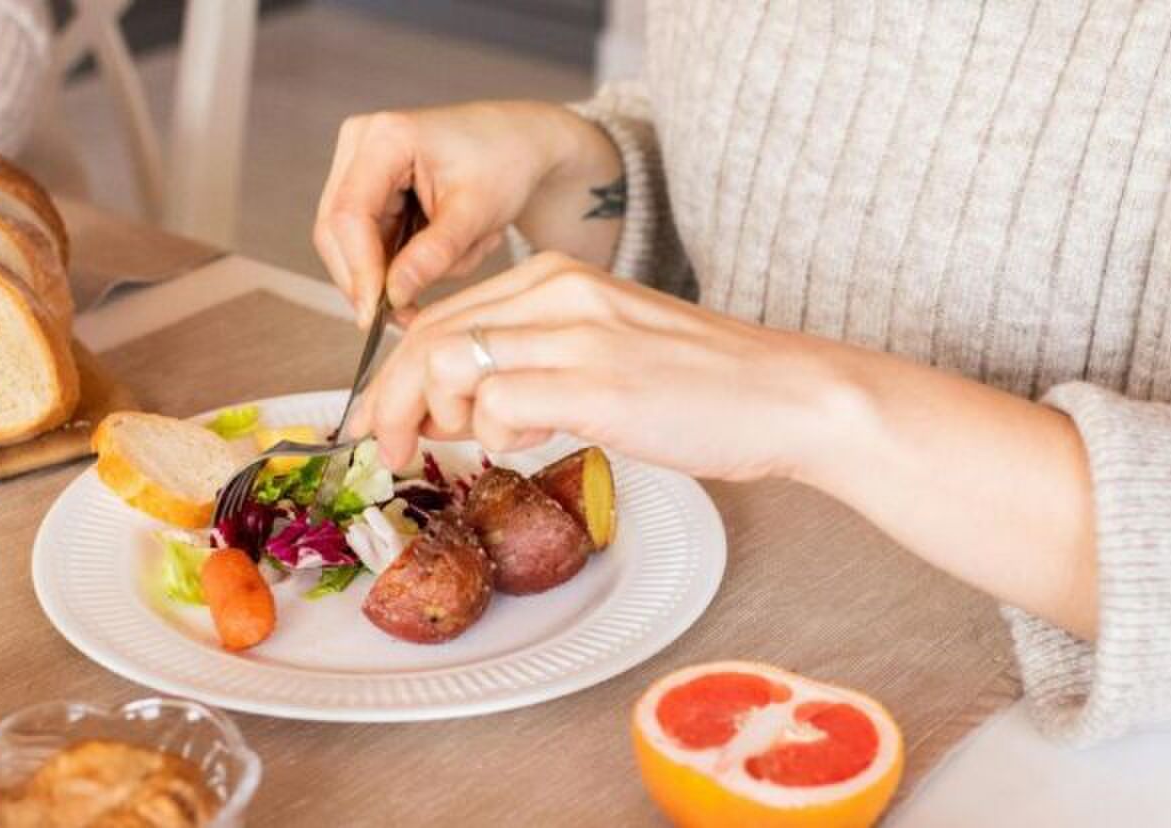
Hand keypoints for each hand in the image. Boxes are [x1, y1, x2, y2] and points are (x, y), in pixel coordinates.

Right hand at [314, 101, 620, 325]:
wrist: (517, 143)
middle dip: (368, 278)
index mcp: (385, 137)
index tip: (374, 314)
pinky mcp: (368, 186)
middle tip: (405, 317)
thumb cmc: (504, 164)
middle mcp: (360, 143)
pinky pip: (368, 239)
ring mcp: (359, 164)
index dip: (358, 270)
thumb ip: (433, 255)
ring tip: (459, 256)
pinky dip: (401, 259)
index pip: (349, 214)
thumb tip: (392, 297)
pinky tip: (447, 250)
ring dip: (393, 269)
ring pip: (350, 241)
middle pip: (336, 229)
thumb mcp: (475, 214)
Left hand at [349, 253, 1099, 636]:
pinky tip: (526, 448)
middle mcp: (560, 291)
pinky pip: (498, 406)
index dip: (392, 374)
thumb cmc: (705, 384)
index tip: (381, 420)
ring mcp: (579, 335)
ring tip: (457, 450)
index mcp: (558, 277)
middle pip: (426, 337)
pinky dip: (490, 436)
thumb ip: (540, 359)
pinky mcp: (600, 384)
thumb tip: (471, 403)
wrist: (788, 395)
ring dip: (431, 418)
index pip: (440, 316)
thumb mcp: (610, 347)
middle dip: (387, 401)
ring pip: (448, 364)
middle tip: (386, 449)